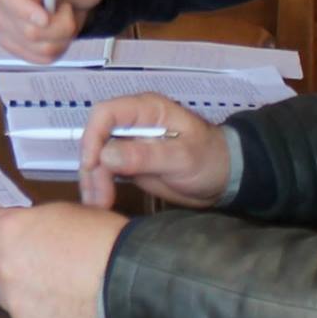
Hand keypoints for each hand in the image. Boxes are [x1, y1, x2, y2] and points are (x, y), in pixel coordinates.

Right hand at [0, 0, 107, 61]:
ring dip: (62, 38)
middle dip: (60, 26)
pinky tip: (60, 34)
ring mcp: (8, 28)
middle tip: (69, 10)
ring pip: (37, 48)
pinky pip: (40, 58)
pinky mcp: (17, 46)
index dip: (24, 10)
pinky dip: (58, 49)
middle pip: (27, 30)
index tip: (46, 19)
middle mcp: (6, 4)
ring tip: (65, 20)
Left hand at [0, 204, 124, 317]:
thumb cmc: (99, 236)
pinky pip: (23, 316)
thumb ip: (26, 224)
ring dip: (17, 288)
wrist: (126, 278)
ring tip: (51, 285)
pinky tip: (61, 304)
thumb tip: (12, 231)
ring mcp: (14, 300)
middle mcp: (3, 266)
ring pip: (2, 293)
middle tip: (24, 262)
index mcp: (7, 231)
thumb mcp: (59, 213)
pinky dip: (36, 311)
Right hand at [78, 94, 230, 210]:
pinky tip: (100, 204)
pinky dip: (99, 187)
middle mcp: (132, 123)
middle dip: (92, 168)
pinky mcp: (128, 163)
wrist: (224, 179)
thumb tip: (106, 156)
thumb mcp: (182, 158)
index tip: (92, 165)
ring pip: (97, 158)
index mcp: (146, 110)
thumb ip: (146, 155)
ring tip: (99, 207)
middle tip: (99, 199)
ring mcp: (128, 143)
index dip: (93, 136)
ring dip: (93, 181)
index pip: (106, 113)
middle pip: (96, 139)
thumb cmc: (210, 159)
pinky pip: (104, 172)